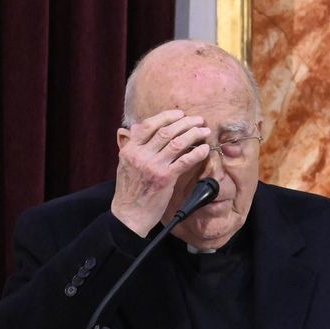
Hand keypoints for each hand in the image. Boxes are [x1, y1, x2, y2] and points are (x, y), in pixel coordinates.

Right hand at [111, 109, 210, 235]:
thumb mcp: (124, 164)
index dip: (166, 116)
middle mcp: (141, 155)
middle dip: (185, 122)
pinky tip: (205, 149)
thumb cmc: (129, 190)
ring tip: (204, 131)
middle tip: (198, 120)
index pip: (148, 125)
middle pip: (166, 131)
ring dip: (194, 134)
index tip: (180, 114)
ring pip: (177, 143)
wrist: (129, 214)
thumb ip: (131, 145)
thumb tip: (136, 127)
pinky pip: (185, 161)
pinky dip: (197, 153)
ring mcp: (153, 166)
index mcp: (130, 149)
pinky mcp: (165, 178)